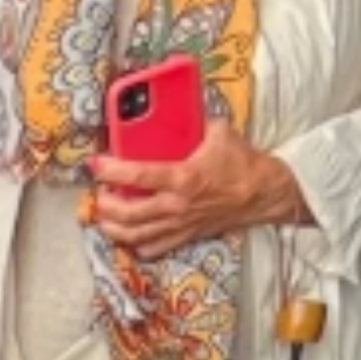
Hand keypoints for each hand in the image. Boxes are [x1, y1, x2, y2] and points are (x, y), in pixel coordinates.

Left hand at [87, 119, 307, 259]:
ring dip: (112, 226)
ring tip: (105, 214)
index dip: (110, 170)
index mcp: (184, 178)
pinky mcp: (186, 235)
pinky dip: (135, 243)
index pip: (137, 176)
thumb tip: (176, 110)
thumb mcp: (219, 133)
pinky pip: (152, 248)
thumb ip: (193, 123)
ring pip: (133, 235)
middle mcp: (177, 205)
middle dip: (104, 203)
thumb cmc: (243, 164)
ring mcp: (180, 224)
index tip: (95, 163)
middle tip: (99, 191)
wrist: (265, 193)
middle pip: (127, 213)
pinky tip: (130, 232)